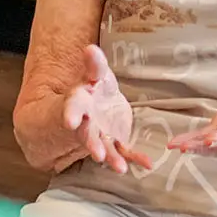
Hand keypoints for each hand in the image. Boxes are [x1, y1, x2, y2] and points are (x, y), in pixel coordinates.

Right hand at [62, 45, 153, 173]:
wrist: (97, 105)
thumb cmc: (95, 87)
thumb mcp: (96, 74)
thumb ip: (95, 65)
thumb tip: (90, 48)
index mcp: (80, 103)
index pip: (73, 108)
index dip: (70, 115)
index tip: (70, 122)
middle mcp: (87, 122)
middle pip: (87, 134)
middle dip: (91, 144)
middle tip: (97, 154)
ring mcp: (101, 135)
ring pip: (105, 148)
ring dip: (111, 157)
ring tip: (120, 168)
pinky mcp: (116, 142)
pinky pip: (125, 151)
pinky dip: (136, 158)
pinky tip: (147, 164)